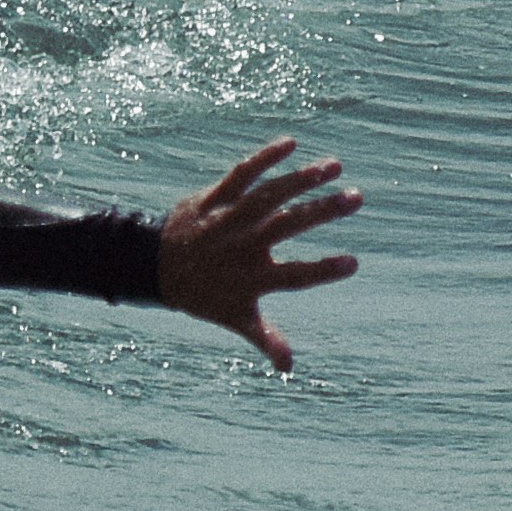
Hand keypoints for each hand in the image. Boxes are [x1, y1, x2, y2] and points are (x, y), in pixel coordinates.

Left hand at [154, 134, 364, 368]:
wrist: (154, 266)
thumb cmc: (204, 294)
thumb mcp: (234, 318)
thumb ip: (265, 339)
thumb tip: (289, 368)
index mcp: (252, 278)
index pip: (294, 277)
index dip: (322, 271)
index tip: (353, 263)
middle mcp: (242, 246)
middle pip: (287, 227)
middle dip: (322, 212)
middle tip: (357, 198)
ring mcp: (229, 219)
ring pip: (267, 195)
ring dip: (299, 179)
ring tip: (333, 165)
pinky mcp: (215, 197)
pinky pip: (240, 174)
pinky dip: (263, 158)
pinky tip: (291, 142)